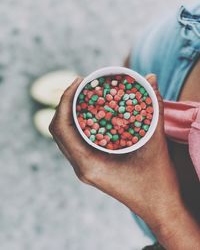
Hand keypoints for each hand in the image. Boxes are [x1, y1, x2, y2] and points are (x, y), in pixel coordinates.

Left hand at [49, 74, 180, 223]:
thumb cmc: (157, 181)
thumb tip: (151, 78)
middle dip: (66, 104)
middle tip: (82, 85)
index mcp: (88, 164)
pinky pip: (76, 142)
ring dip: (70, 114)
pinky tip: (92, 114)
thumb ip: (154, 109)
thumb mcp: (156, 143)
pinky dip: (78, 124)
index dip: (65, 100)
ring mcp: (85, 168)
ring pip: (65, 136)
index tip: (78, 81)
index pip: (62, 127)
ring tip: (85, 95)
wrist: (159, 208)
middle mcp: (81, 167)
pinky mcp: (91, 167)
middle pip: (59, 130)